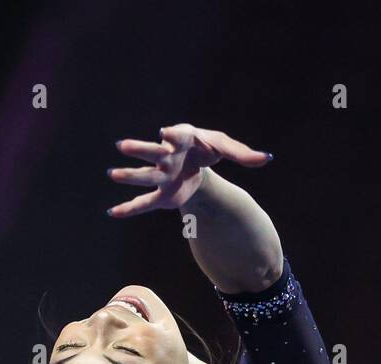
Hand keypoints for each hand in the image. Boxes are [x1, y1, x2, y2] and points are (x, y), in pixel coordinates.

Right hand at [107, 123, 270, 218]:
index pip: (176, 136)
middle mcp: (168, 157)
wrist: (197, 163)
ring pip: (144, 177)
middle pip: (153, 154)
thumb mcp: (226, 148)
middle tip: (123, 146)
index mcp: (182, 140)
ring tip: (112, 174)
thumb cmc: (208, 149)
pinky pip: (143, 203)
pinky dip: (129, 209)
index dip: (171, 135)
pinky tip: (112, 212)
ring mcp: (162, 176)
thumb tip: (268, 159)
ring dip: (129, 176)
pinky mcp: (162, 196)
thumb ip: (244, 155)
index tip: (164, 133)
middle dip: (140, 150)